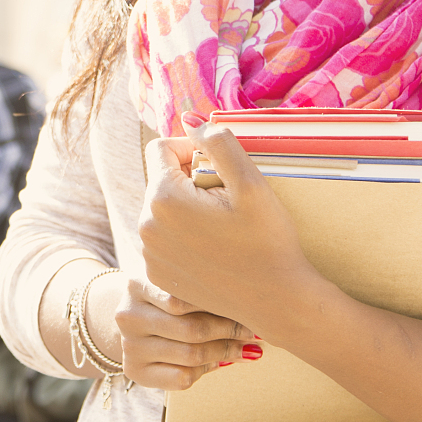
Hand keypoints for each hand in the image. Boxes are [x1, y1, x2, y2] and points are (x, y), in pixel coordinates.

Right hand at [115, 274, 252, 390]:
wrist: (132, 319)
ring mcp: (129, 346)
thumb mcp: (174, 282)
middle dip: (228, 331)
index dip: (220, 304)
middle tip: (252, 332)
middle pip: (190, 329)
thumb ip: (203, 289)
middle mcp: (127, 315)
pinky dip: (205, 370)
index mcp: (136, 285)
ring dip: (224, 353)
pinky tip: (217, 361)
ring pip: (190, 355)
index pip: (182, 298)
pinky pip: (181, 377)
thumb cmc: (166, 296)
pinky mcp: (135, 371)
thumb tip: (255, 310)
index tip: (248, 307)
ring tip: (243, 348)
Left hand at [137, 124, 320, 337]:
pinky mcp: (157, 276)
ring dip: (186, 208)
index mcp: (163, 199)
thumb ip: (219, 142)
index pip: (162, 149)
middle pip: (161, 181)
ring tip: (222, 225)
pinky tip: (214, 248)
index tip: (219, 166)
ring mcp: (149, 255)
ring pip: (162, 210)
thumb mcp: (251, 183)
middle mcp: (145, 227)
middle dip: (189, 180)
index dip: (192, 149)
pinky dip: (183, 236)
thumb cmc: (269, 241)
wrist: (276, 301)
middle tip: (227, 199)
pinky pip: (163, 240)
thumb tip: (190, 120)